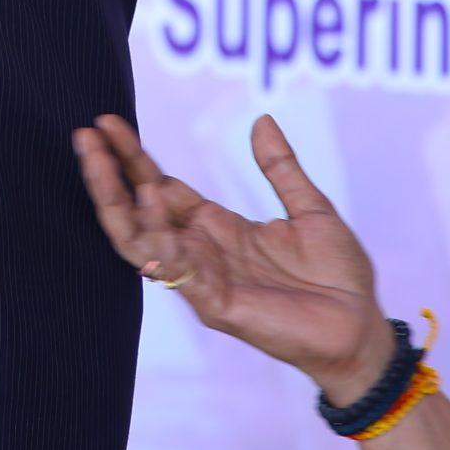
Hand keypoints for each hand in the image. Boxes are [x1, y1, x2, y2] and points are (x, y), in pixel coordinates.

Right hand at [74, 112, 394, 404]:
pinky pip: (177, 271)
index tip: (107, 121)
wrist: (363, 329)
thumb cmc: (339, 278)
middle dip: (108, 174)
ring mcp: (202, 278)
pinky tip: (150, 204)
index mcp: (216, 227)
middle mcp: (199, 251)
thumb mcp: (310, 210)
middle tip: (86, 136)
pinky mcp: (216, 304)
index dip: (132, 155)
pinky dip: (159, 239)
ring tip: (101, 163)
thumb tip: (261, 120)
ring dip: (117, 203)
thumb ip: (280, 168)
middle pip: (136, 209)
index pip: (159, 185)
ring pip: (140, 241)